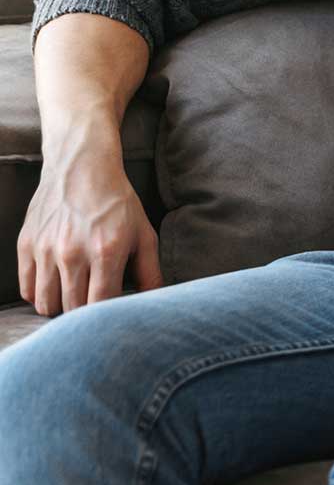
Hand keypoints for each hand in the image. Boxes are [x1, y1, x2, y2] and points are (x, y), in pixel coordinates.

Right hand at [18, 145, 162, 315]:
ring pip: (46, 304)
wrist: (81, 168)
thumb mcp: (144, 234)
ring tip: (75, 296)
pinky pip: (27, 290)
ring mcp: (46, 249)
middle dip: (86, 315)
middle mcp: (72, 252)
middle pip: (72, 309)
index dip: (107, 315)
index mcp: (106, 250)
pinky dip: (40, 295)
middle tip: (95, 306)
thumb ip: (150, 271)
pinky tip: (57, 285)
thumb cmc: (118, 204)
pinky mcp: (26, 245)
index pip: (101, 305)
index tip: (113, 312)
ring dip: (61, 308)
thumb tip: (154, 302)